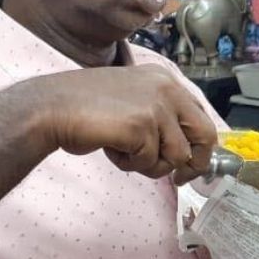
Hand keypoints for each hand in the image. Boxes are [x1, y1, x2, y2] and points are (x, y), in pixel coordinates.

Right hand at [0, 64, 217, 240]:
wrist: (53, 108)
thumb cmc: (87, 109)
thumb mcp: (133, 102)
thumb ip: (160, 119)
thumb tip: (186, 153)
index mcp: (166, 79)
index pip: (202, 117)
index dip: (201, 147)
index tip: (192, 166)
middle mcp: (167, 88)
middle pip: (204, 136)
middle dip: (193, 164)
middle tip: (179, 180)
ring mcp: (157, 106)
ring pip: (176, 156)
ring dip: (150, 165)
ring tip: (124, 152)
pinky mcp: (143, 125)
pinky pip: (150, 162)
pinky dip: (130, 164)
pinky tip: (112, 148)